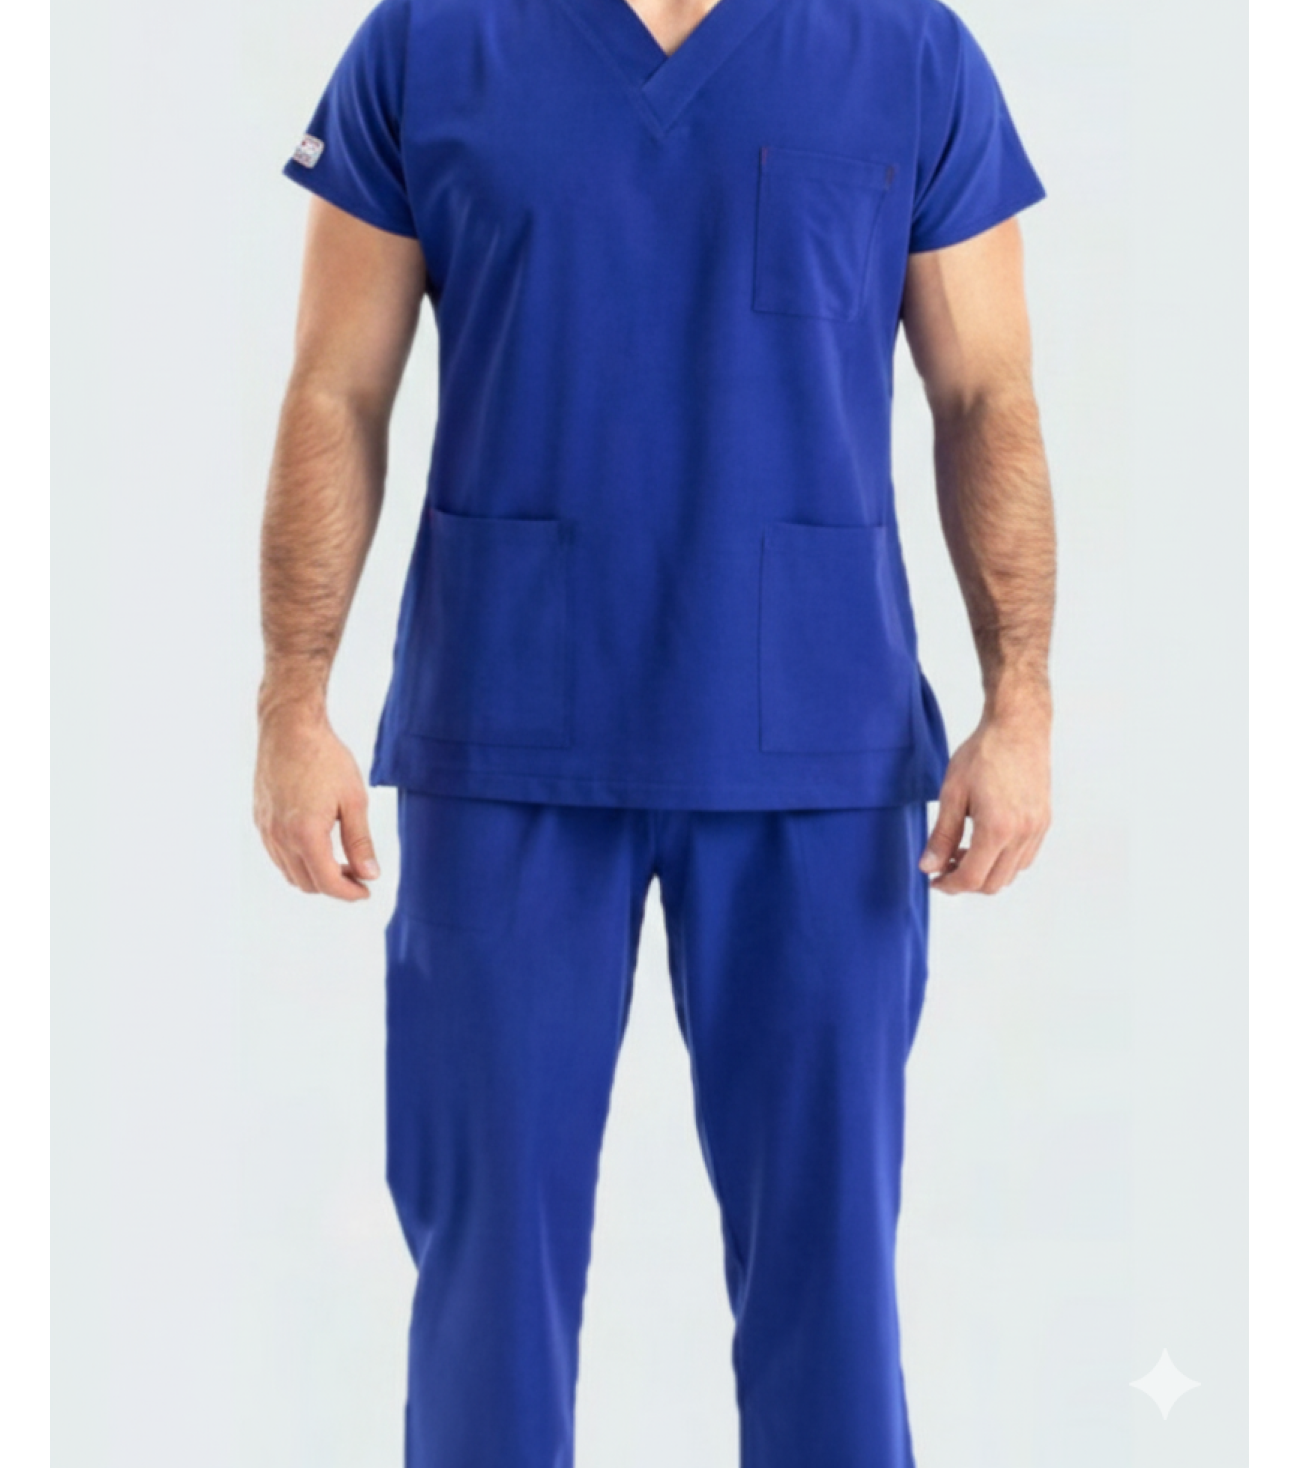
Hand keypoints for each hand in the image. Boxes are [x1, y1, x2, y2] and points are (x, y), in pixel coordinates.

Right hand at [254, 708, 379, 900]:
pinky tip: (318, 846)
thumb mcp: (354, 800)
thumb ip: (360, 842)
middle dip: (334, 886)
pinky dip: (298, 861)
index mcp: (305, 833)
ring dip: (315, 875)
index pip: (327, 882)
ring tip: (341, 862)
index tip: (366, 891)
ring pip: (290, 872)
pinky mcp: (260, 819)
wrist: (290, 729)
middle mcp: (280, 837)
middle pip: (307, 883)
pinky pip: (277, 855)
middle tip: (358, 875)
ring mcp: (266, 829)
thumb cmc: (325, 758)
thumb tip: (370, 873)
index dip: (349, 893)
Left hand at [918, 703, 1051, 894]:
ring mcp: (1037, 829)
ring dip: (985, 872)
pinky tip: (985, 842)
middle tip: (944, 865)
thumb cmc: (983, 754)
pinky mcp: (1044, 821)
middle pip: (993, 883)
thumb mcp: (952, 794)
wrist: (1017, 727)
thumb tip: (928, 867)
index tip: (934, 880)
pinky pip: (1024, 858)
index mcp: (997, 828)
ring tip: (962, 851)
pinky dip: (1003, 861)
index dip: (949, 885)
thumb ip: (941, 835)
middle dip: (966, 882)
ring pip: (1011, 874)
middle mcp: (1023, 834)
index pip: (972, 878)